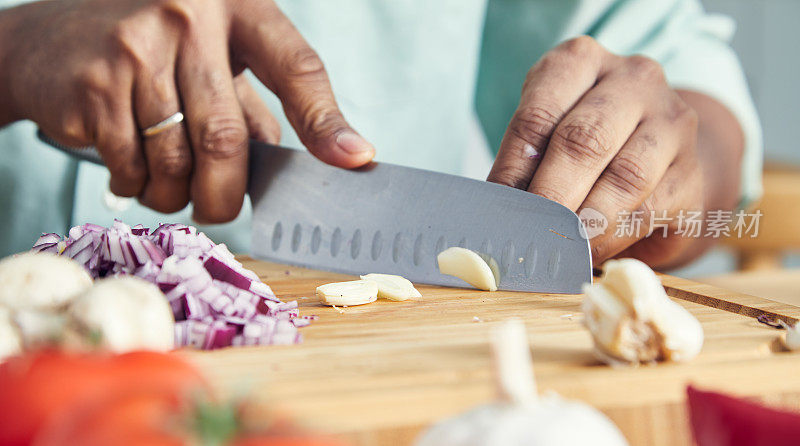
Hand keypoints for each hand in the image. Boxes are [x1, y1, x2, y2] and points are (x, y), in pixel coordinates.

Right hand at [0, 0, 374, 221]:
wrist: (43, 42)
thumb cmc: (150, 55)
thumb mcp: (209, 62)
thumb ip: (252, 109)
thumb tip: (299, 165)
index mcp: (235, 6)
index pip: (298, 67)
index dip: (326, 122)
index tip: (355, 161)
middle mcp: (189, 16)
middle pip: (228, 139)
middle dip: (227, 194)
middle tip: (220, 206)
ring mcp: (136, 47)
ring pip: (178, 163)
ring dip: (176, 195)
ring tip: (167, 182)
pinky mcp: (94, 84)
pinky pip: (131, 168)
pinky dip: (137, 187)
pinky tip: (129, 164)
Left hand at [487, 36, 738, 268]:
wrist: (656, 162)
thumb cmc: (584, 148)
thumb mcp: (546, 138)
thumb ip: (524, 163)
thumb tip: (498, 208)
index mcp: (581, 61)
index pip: (540, 113)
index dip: (515, 166)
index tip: (499, 205)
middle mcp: (633, 79)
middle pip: (584, 139)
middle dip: (551, 195)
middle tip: (529, 232)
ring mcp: (672, 122)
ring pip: (625, 176)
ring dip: (585, 221)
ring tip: (558, 246)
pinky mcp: (692, 172)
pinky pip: (650, 209)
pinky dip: (613, 237)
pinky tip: (590, 252)